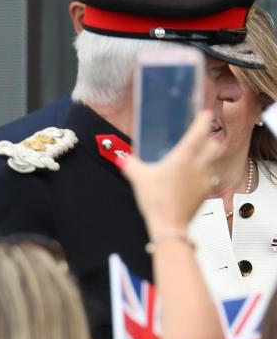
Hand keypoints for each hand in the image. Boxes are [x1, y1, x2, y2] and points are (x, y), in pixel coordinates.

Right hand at [119, 110, 223, 234]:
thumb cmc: (157, 201)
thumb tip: (123, 158)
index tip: (205, 113)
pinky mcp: (206, 194)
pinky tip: (192, 180)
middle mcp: (199, 166)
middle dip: (211, 139)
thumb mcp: (138, 178)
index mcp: (184, 157)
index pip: (199, 132)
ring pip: (214, 162)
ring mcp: (205, 180)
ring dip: (208, 158)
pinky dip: (204, 176)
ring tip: (196, 160)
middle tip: (203, 138)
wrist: (169, 225)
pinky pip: (209, 180)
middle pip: (216, 146)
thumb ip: (130, 164)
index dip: (203, 120)